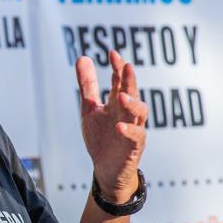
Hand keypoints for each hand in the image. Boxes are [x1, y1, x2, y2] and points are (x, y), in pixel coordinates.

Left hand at [76, 51, 146, 201]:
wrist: (105, 169)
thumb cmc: (102, 138)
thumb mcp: (90, 109)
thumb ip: (88, 85)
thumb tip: (83, 57)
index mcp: (118, 103)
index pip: (120, 81)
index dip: (118, 68)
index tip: (112, 53)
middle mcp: (128, 113)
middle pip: (132, 93)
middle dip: (129, 80)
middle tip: (126, 66)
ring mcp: (133, 129)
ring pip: (139, 113)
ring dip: (132, 103)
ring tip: (121, 96)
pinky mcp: (134, 147)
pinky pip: (136, 136)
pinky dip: (129, 131)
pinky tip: (119, 126)